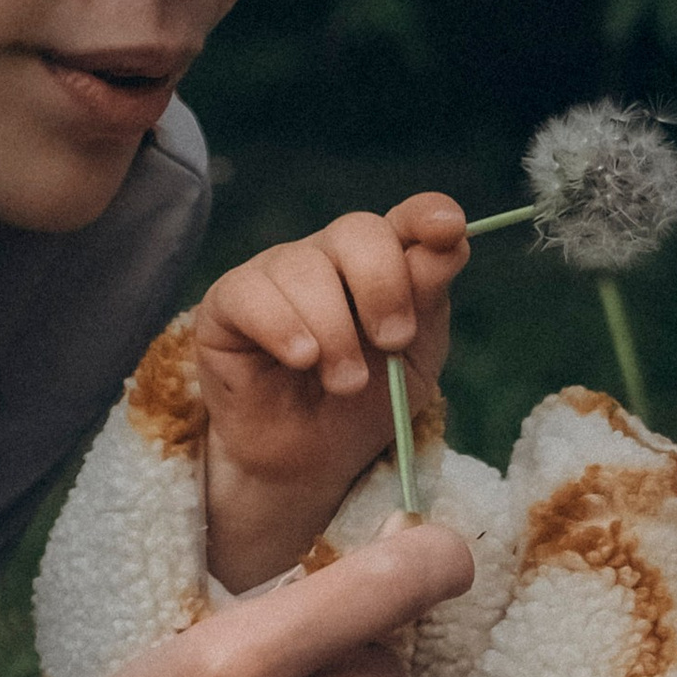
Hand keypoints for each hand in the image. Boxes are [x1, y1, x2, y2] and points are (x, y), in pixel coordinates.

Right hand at [197, 192, 471, 589]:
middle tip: (391, 341)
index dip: (427, 216)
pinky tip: (300, 359)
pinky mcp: (227, 302)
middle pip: (357, 231)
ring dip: (335, 330)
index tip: (447, 228)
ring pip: (304, 267)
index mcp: (383, 262)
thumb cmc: (366, 405)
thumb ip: (428, 298)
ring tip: (345, 381)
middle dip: (382, 286)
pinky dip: (283, 327)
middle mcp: (328, 255)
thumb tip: (449, 241)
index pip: (408, 219)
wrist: (310, 461)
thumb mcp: (414, 358)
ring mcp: (276, 273)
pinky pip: (251, 292)